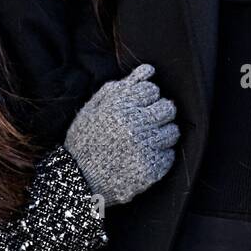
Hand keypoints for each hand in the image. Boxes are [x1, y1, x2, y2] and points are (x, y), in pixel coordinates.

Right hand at [65, 63, 178, 206]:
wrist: (77, 180)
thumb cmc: (86, 139)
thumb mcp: (95, 107)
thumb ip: (122, 86)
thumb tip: (148, 70)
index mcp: (121, 106)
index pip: (152, 89)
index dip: (144, 98)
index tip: (136, 107)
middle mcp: (135, 125)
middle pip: (168, 108)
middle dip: (158, 112)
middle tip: (145, 122)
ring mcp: (145, 148)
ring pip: (173, 131)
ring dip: (162, 134)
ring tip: (144, 140)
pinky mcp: (152, 170)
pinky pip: (169, 155)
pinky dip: (160, 155)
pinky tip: (143, 157)